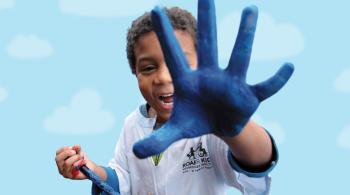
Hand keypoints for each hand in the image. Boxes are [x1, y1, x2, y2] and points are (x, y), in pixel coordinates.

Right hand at [55, 145, 95, 179]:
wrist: (90, 168)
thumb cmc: (82, 159)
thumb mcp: (79, 152)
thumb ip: (77, 148)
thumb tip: (76, 146)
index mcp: (60, 160)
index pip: (57, 153)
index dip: (65, 148)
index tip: (72, 148)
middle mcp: (60, 167)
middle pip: (58, 158)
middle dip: (67, 153)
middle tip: (75, 152)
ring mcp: (64, 173)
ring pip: (67, 163)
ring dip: (76, 157)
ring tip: (81, 157)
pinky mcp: (71, 176)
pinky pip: (74, 167)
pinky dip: (80, 162)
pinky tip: (83, 162)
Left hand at [133, 0, 293, 157]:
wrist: (218, 126)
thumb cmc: (195, 120)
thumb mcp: (176, 130)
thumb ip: (158, 138)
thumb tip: (137, 153)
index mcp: (188, 81)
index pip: (174, 55)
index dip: (165, 35)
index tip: (154, 8)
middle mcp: (210, 76)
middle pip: (208, 43)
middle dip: (206, 19)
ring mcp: (231, 84)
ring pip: (239, 57)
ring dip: (244, 36)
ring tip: (250, 10)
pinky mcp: (248, 97)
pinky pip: (266, 87)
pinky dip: (277, 80)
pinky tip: (288, 67)